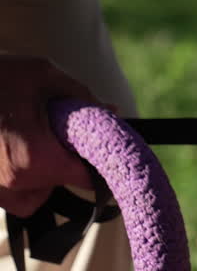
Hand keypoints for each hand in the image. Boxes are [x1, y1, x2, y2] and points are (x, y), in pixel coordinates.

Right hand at [0, 56, 102, 216]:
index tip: (98, 147)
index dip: (98, 162)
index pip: (87, 177)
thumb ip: (82, 98)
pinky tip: (7, 144)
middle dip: (63, 161)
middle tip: (52, 131)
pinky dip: (15, 175)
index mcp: (33, 159)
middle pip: (59, 186)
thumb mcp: (42, 75)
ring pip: (33, 195)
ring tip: (22, 135)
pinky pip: (9, 194)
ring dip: (37, 172)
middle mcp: (11, 185)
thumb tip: (112, 112)